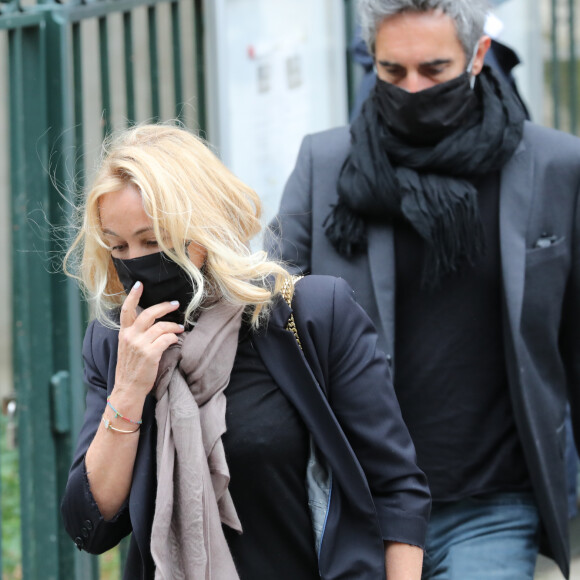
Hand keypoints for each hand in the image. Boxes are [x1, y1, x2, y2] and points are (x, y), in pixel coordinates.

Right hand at [114, 281, 184, 396]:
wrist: (127, 390)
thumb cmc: (130, 370)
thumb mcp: (127, 348)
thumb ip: (135, 334)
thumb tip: (152, 323)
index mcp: (123, 333)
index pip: (126, 310)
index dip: (133, 295)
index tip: (139, 284)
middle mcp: (130, 336)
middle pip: (149, 313)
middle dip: (164, 306)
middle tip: (174, 304)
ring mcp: (140, 345)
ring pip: (161, 326)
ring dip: (173, 325)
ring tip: (179, 328)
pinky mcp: (150, 354)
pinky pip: (167, 339)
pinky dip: (173, 338)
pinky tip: (176, 340)